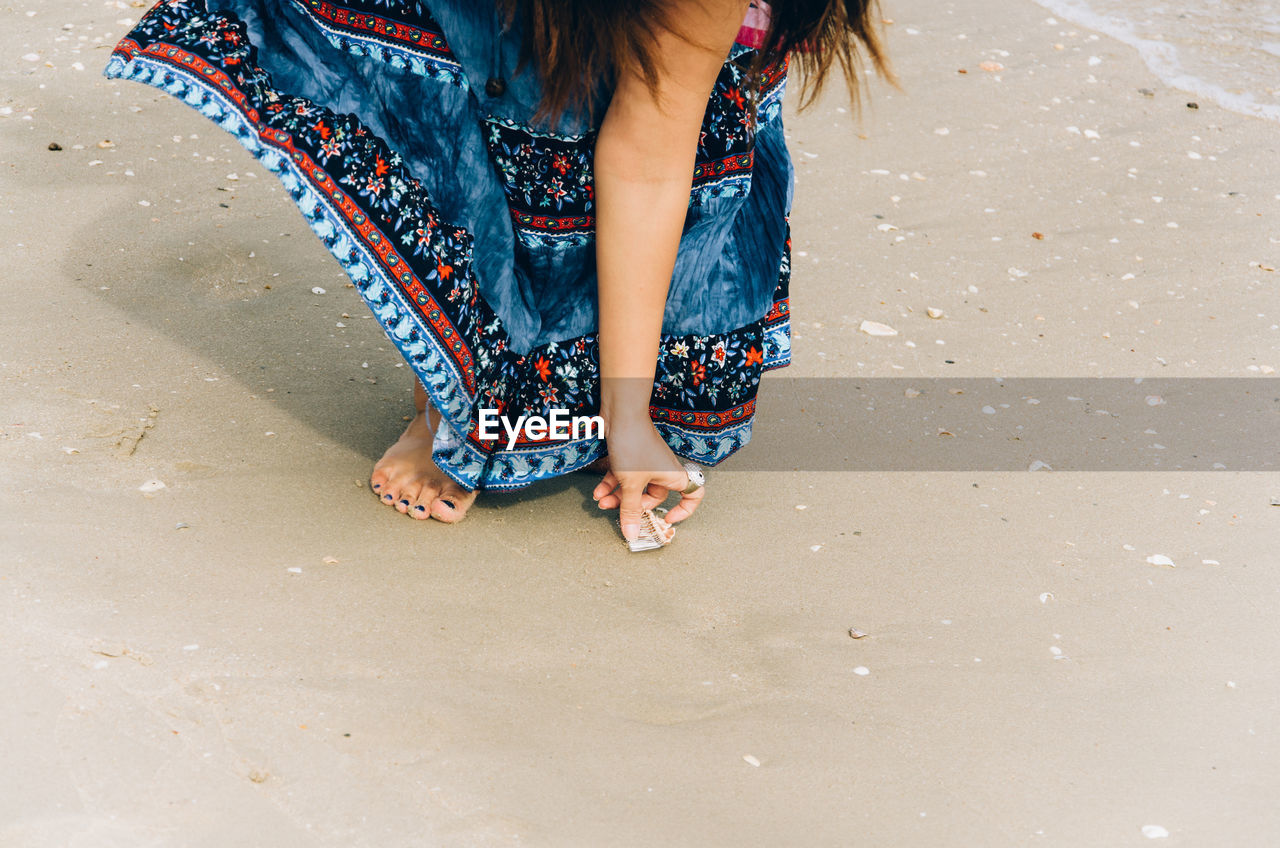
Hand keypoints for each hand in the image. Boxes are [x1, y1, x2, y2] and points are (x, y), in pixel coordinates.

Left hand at [592, 417, 705, 541]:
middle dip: (632, 505)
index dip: (685, 510)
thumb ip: (630, 511)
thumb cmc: (634, 444)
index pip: (693, 495)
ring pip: (635, 487)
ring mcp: (647, 463)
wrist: (621, 414)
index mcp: (674, 477)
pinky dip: (611, 484)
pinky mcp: (632, 456)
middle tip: (616, 509)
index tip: (667, 519)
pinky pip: (625, 476)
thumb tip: (632, 534)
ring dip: (617, 496)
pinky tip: (598, 491)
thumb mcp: (630, 484)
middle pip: (653, 496)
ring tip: (600, 501)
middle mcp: (663, 470)